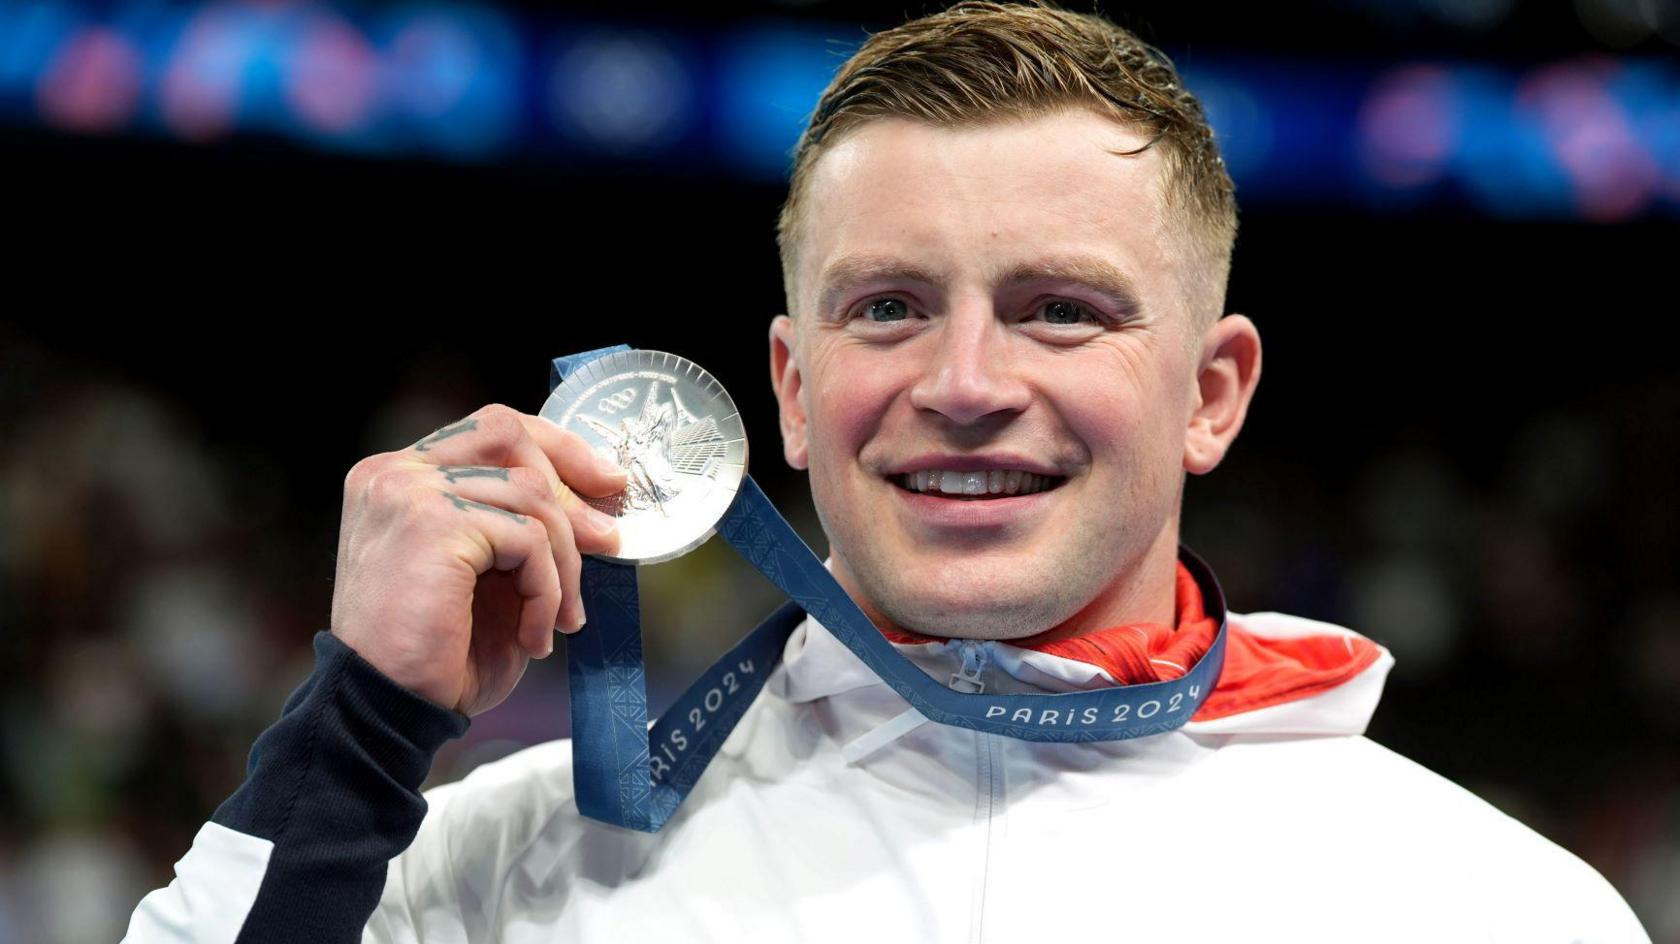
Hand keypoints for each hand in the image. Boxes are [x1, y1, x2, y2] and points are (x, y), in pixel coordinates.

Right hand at [329, 404, 627, 715]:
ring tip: (559, 619)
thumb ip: (524, 528)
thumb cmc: (438, 657)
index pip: (492, 430)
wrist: (388, 711)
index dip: (557, 449)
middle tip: (608, 543)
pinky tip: (535, 634)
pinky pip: (526, 537)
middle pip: (510, 437)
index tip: (605, 483)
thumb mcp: (493, 577)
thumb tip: (599, 505)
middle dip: (571, 491)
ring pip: (529, 494)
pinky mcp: (432, 522)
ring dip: (562, 564)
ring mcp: (409, 492)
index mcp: (401, 479)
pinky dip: (547, 590)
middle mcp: (396, 473)